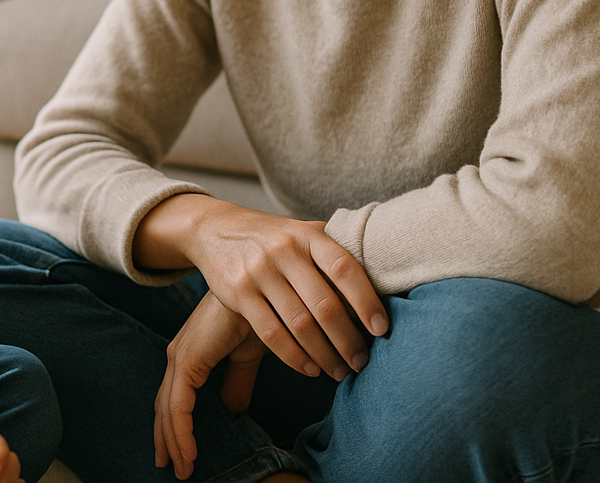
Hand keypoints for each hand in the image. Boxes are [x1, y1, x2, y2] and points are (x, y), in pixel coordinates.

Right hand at [140, 196, 388, 381]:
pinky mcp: (238, 292)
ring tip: (340, 371)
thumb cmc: (274, 236)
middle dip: (348, 340)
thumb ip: (334, 250)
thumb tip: (384, 279)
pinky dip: (294, 356)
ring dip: (324, 355)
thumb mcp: (303, 232)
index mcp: (308, 234)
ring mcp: (259, 270)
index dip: (366, 301)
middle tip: (362, 362)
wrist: (216, 228)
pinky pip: (271, 333)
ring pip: (299, 324)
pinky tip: (310, 368)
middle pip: (324, 304)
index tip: (382, 330)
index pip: (345, 269)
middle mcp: (284, 250)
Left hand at [154, 292, 266, 479]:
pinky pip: (178, 405)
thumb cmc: (259, 315)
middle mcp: (181, 355)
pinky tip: (189, 453)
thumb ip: (237, 382)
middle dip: (167, 439)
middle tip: (173, 469)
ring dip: (175, 442)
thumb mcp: (247, 356)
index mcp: (192, 354)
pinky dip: (181, 431)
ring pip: (169, 409)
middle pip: (166, 406)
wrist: (265, 291)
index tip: (181, 454)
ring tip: (183, 469)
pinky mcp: (188, 359)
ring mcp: (181, 356)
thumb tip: (232, 410)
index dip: (175, 426)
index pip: (176, 398)